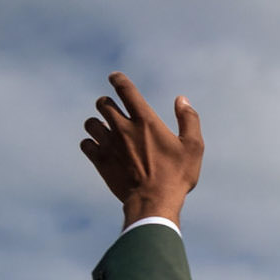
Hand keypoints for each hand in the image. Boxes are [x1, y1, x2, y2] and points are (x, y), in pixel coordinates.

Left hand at [80, 73, 203, 227]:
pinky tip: (101, 149)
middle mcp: (123, 128)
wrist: (154, 201)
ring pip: (91, 123)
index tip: (115, 77)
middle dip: (107, 104)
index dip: (118, 80)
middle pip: (103, 104)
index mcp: (145, 121)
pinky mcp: (100, 161)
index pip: (126, 90)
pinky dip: (91, 144)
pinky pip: (86, 144)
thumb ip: (188, 120)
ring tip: (107, 131)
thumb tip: (182, 100)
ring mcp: (109, 144)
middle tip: (115, 111)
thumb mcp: (194, 147)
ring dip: (97, 124)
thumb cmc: (177, 175)